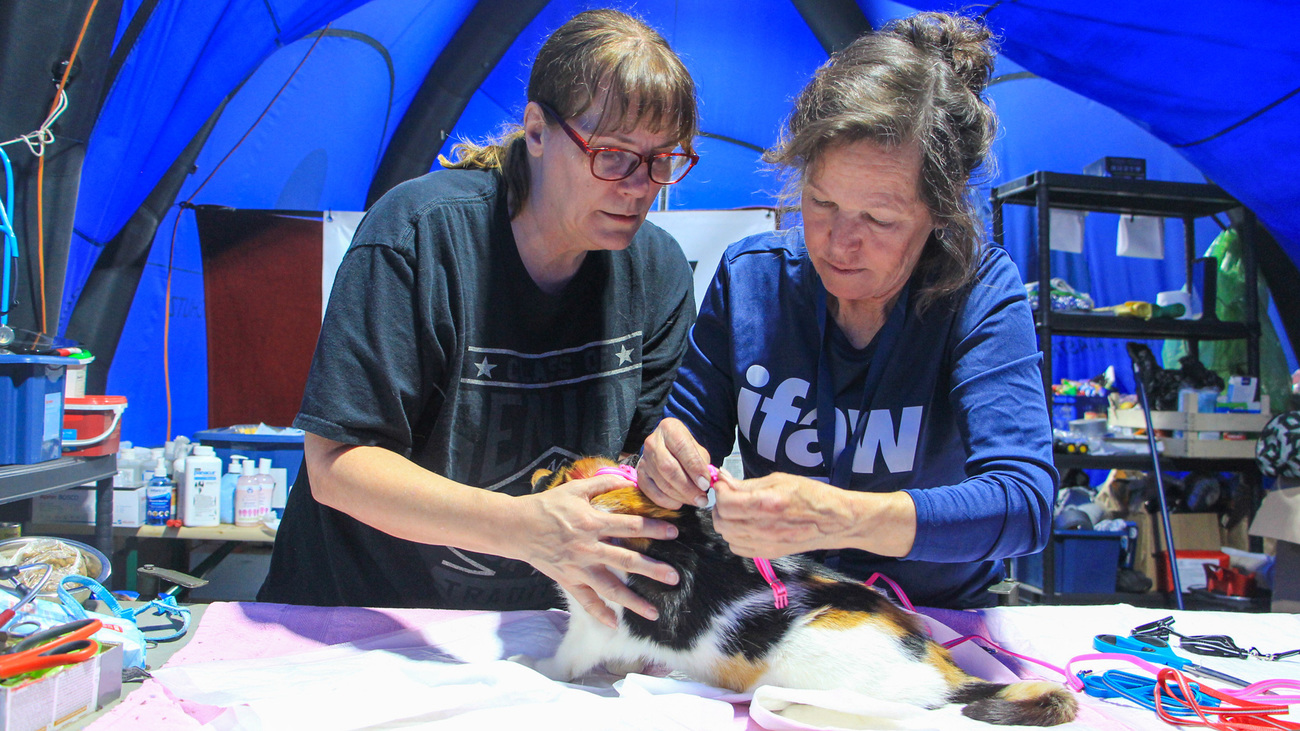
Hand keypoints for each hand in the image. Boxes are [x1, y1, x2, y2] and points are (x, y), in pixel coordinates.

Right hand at [514, 472, 679, 627]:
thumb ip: (602, 483)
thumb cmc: (547, 506)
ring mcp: (578, 567)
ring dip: (633, 601)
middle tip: (674, 578)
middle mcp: (588, 548)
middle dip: (653, 570)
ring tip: (653, 612)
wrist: (517, 527)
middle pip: (627, 560)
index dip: (653, 529)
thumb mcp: (575, 489)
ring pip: (610, 587)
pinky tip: (614, 624)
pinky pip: (585, 600)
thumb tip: (626, 477)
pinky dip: (599, 613)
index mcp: (592, 523)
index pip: (630, 526)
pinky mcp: (568, 580)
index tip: (673, 533)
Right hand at [639, 418, 713, 508]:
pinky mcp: (640, 473)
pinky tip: (678, 503)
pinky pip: (650, 491)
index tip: (705, 484)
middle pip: (669, 468)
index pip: (681, 448)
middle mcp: (653, 442)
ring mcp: (644, 458)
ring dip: (680, 496)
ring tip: (695, 501)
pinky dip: (666, 501)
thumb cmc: (687, 450)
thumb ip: (702, 464)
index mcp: (669, 428)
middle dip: (687, 487)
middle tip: (702, 498)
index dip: (694, 468)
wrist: (669, 448)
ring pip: (661, 481)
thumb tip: (705, 483)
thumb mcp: (698, 450)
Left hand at [710, 471, 852, 557]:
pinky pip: (738, 548)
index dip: (720, 491)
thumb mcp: (779, 480)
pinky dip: (735, 536)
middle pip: (722, 521)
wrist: (834, 521)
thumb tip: (723, 479)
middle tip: (729, 496)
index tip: (723, 484)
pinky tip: (745, 525)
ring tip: (737, 510)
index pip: (725, 502)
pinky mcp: (768, 554)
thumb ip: (747, 484)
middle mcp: (763, 527)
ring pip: (727, 535)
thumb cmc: (811, 496)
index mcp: (766, 504)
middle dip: (720, 506)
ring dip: (726, 521)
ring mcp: (765, 543)